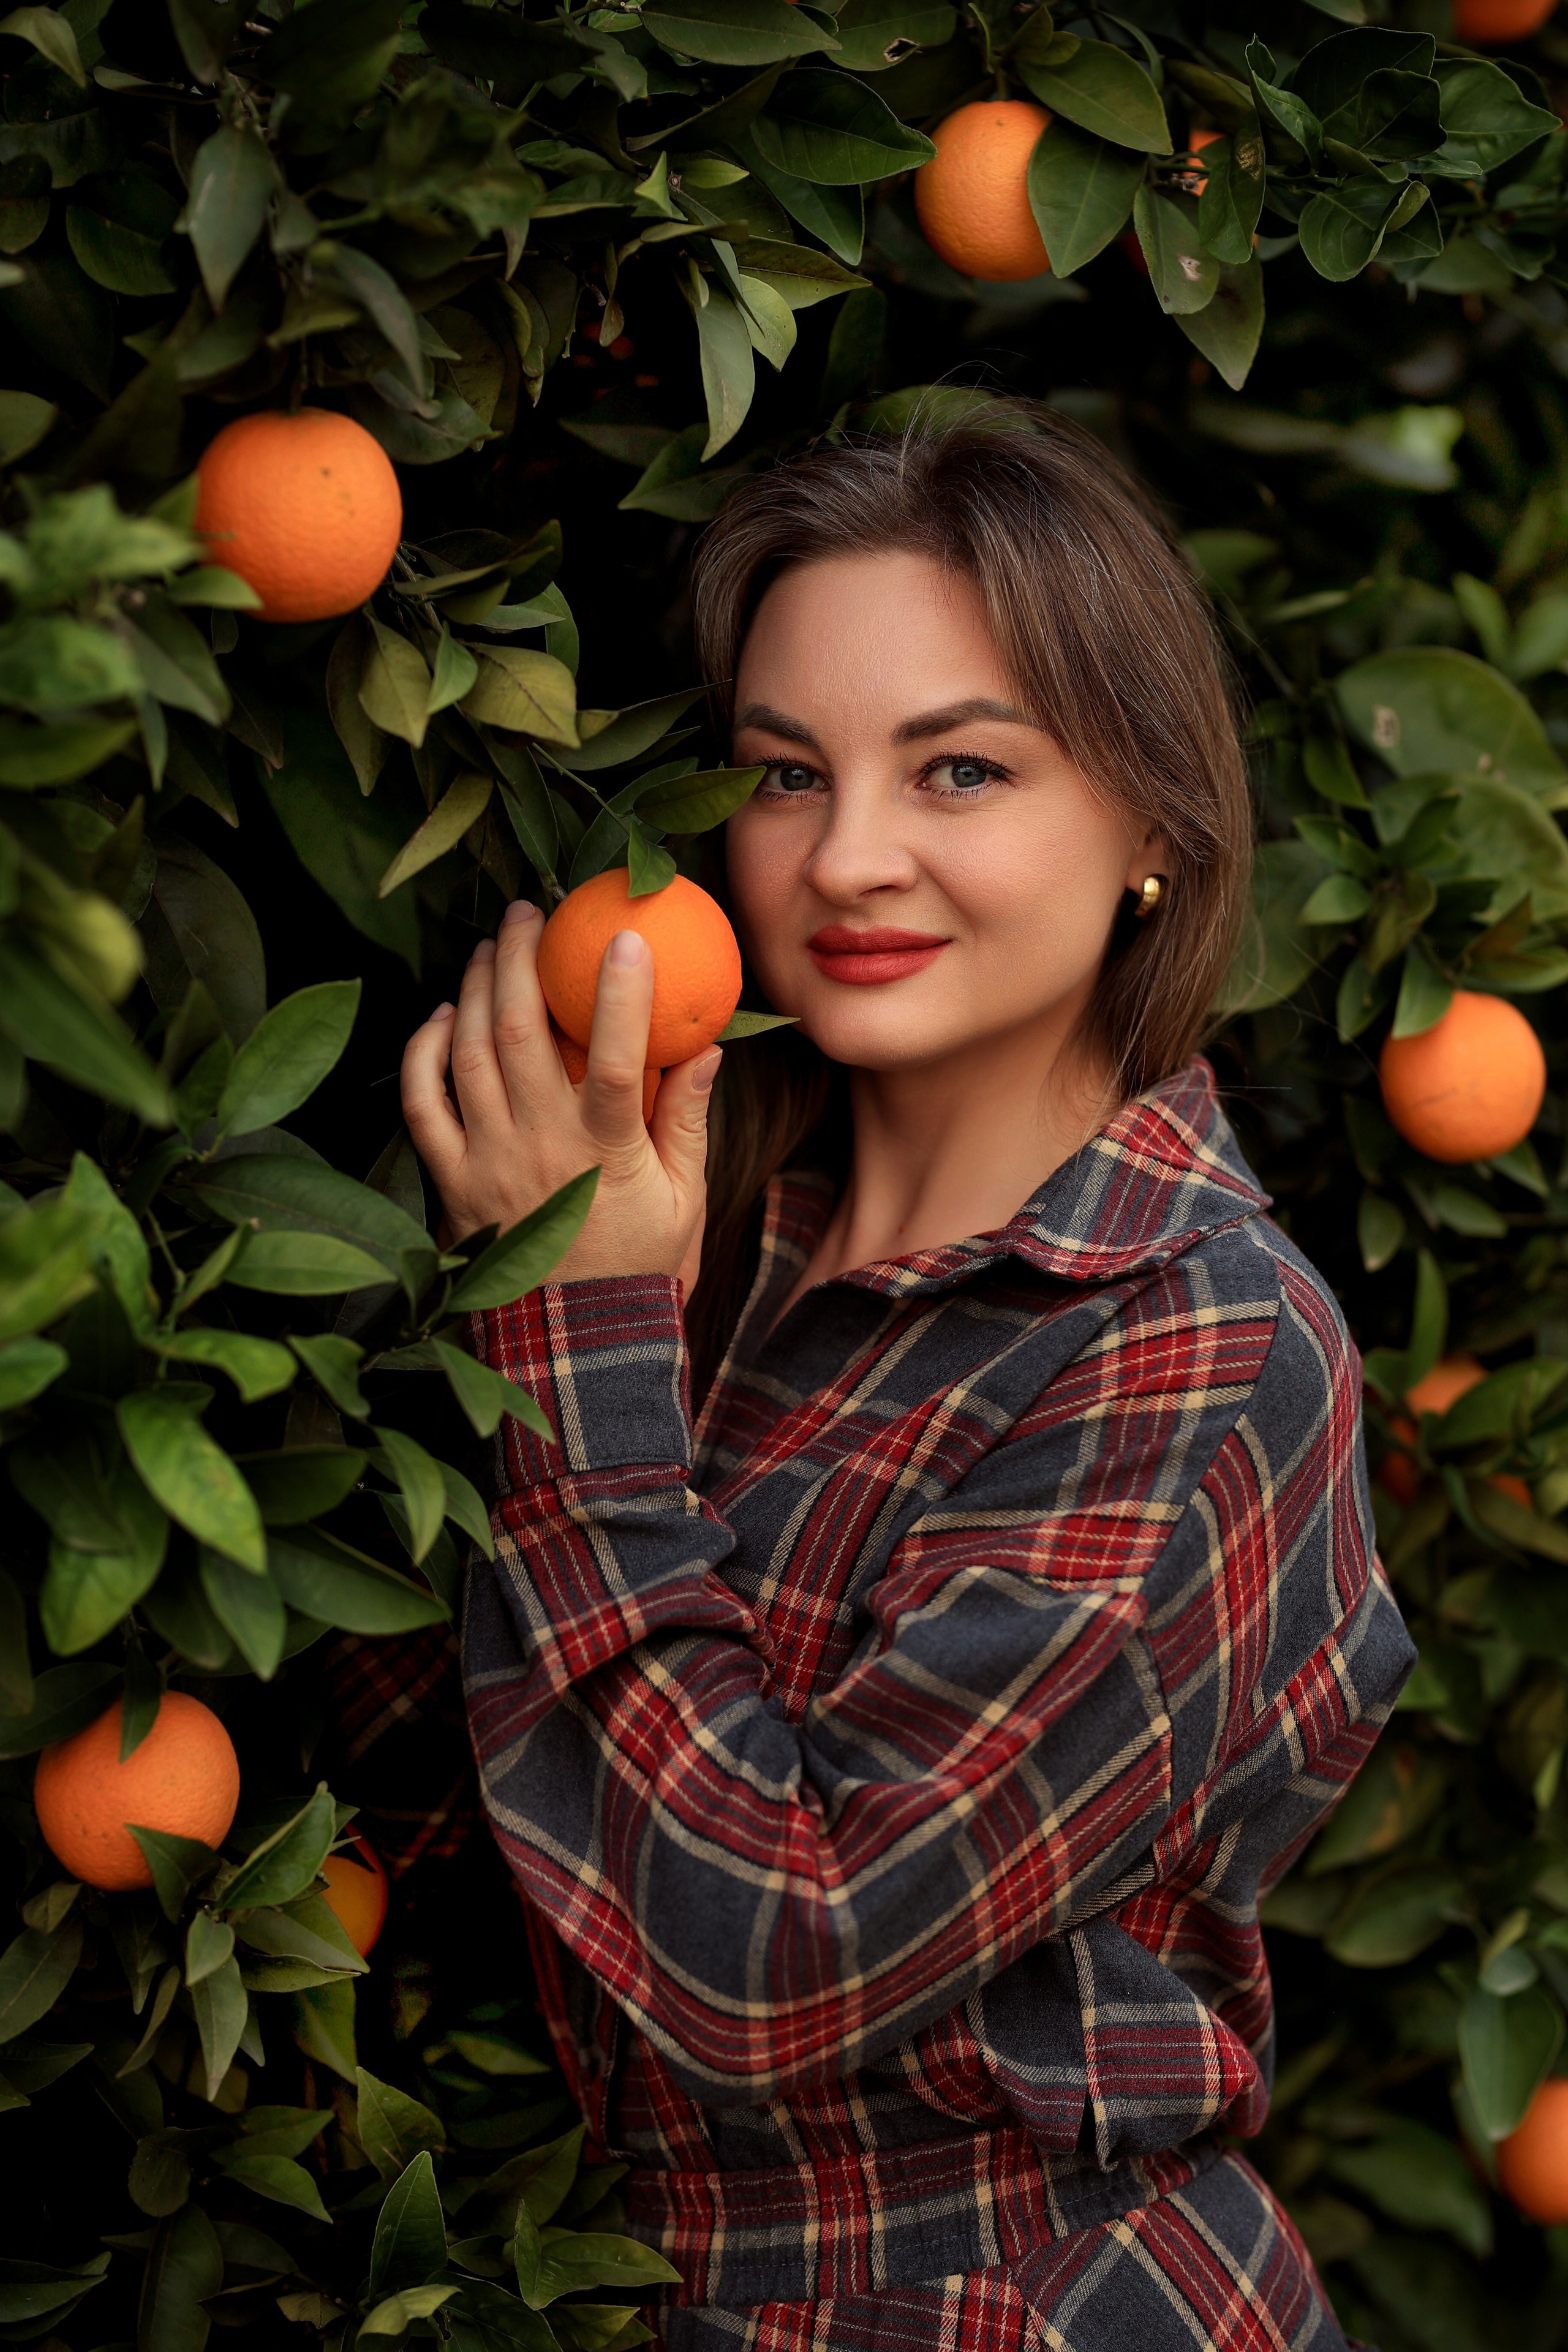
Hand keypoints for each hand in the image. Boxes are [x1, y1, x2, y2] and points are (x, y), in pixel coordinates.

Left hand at [400, 899, 718, 1291]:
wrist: (573, 1345)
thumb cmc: (640, 1265)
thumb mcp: (684, 1198)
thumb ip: (689, 1119)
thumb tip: (709, 1047)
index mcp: (605, 1150)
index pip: (617, 1058)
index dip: (619, 993)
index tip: (624, 933)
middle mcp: (538, 1147)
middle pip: (520, 1030)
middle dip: (521, 958)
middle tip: (530, 913)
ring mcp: (487, 1162)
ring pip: (468, 1053)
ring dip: (474, 988)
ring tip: (489, 947)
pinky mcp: (451, 1181)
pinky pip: (423, 1105)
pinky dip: (425, 1053)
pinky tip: (440, 1018)